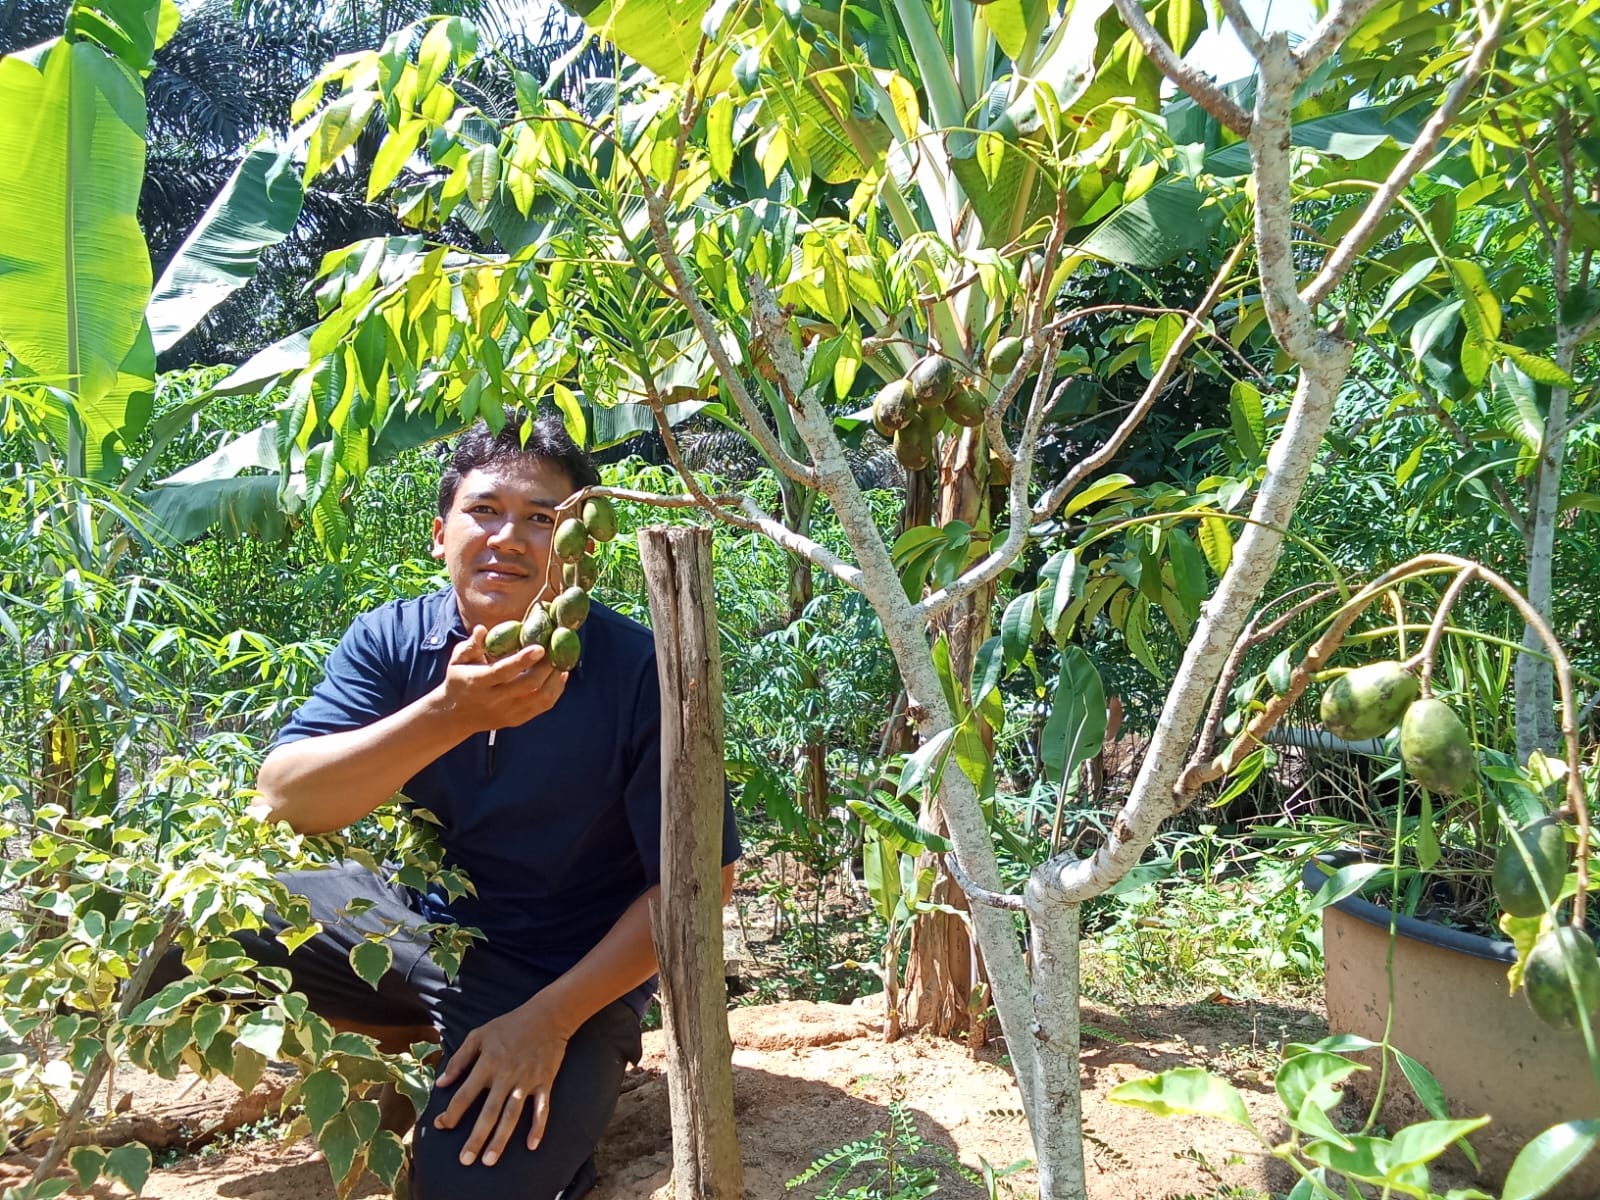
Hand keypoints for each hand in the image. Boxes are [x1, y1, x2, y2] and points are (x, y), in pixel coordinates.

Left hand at [432, 1001, 569, 1166]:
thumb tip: (440, 1083)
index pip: (465, 1094)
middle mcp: (506, 1075)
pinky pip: (541, 1108)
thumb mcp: (479, 1035)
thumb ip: (459, 1060)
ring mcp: (527, 1080)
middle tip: (466, 1160)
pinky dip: (538, 1127)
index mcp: (488, 1063)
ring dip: (501, 1138)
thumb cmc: (510, 1025)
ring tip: (490, 1160)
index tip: (442, 1126)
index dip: (452, 1112)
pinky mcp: (545, 1082)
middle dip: (476, 1137)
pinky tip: (531, 1145)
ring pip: (512, 1114)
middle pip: (489, 1111)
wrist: (548, 1016)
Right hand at [433, 627, 567, 736]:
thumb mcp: (458, 660)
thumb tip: (482, 629)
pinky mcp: (517, 720)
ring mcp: (507, 712)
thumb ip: (471, 645)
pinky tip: (560, 674)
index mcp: (477, 683)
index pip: (502, 672)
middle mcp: (493, 700)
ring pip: (540, 697)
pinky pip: (543, 706)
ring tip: (561, 659)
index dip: (522, 660)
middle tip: (556, 648)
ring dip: (555, 678)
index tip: (540, 647)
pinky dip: (556, 689)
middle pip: (527, 684)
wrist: (455, 716)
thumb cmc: (459, 680)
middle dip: (546, 666)